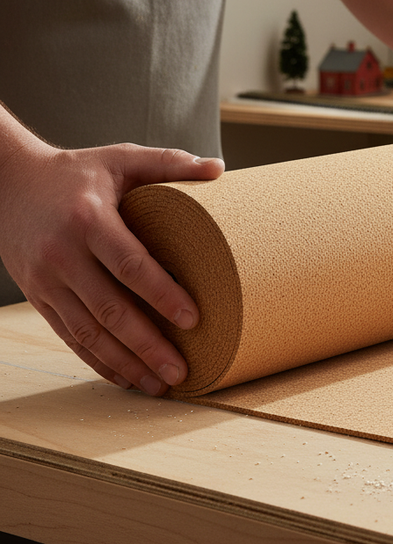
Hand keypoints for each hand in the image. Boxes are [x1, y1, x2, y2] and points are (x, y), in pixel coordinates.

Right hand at [0, 139, 223, 393]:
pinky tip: (127, 378)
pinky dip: (99, 362)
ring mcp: (47, 281)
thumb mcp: (119, 158)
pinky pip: (70, 337)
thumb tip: (219, 168)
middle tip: (182, 370)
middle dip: (148, 345)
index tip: (193, 319)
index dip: (161, 294)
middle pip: (110, 310)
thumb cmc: (75, 172)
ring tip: (161, 386)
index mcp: (89, 220)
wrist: (6, 182)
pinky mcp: (39, 298)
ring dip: (126, 364)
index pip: (129, 264)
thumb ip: (169, 164)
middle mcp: (63, 255)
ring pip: (88, 333)